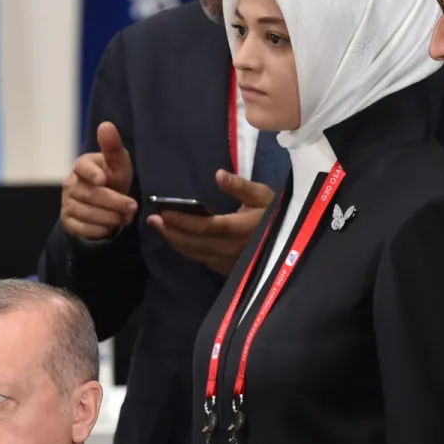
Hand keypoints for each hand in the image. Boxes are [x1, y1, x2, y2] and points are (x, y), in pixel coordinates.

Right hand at [60, 121, 137, 240]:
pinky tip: (110, 227)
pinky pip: (80, 228)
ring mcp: (67, 203)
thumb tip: (106, 125)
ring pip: (86, 213)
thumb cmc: (113, 178)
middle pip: (89, 194)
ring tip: (125, 218)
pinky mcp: (68, 221)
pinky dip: (98, 230)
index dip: (91, 173)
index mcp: (82, 165)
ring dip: (109, 218)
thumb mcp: (118, 163)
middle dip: (113, 202)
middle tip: (132, 207)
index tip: (103, 180)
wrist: (105, 204)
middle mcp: (70, 183)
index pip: (82, 166)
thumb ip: (113, 147)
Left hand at [147, 170, 275, 275]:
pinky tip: (176, 240)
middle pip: (192, 243)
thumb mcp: (263, 195)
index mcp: (238, 229)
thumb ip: (240, 186)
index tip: (162, 212)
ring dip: (174, 241)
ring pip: (194, 253)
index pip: (203, 227)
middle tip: (152, 220)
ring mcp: (227, 262)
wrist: (291, 242)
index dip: (181, 221)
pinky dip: (186, 250)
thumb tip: (218, 174)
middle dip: (170, 232)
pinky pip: (201, 260)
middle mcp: (229, 249)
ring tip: (159, 228)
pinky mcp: (226, 269)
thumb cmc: (275, 213)